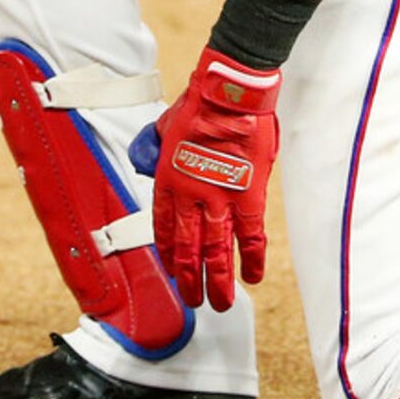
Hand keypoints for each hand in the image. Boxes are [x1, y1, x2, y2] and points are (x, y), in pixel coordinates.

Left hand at [148, 46, 280, 311]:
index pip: (164, 229)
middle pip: (188, 250)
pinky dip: (252, 259)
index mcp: (167, 181)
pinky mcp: (249, 196)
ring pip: (217, 252)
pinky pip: (251, 237)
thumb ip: (156, 148)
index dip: (168, 254)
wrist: (228, 94)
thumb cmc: (198, 104)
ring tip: (221, 304)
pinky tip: (252, 277)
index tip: (172, 272)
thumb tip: (146, 158)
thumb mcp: (165, 126)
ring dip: (218, 282)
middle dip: (190, 281)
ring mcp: (220, 199)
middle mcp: (190, 197)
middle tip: (194, 302)